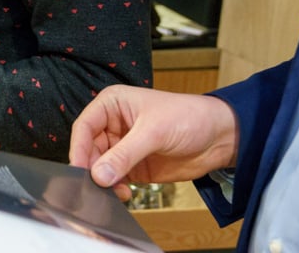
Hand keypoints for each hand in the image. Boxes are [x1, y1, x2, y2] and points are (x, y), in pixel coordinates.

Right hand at [68, 85, 238, 199]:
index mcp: (112, 104)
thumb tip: (98, 174)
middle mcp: (113, 125)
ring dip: (103, 181)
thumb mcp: (154, 132)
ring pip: (100, 167)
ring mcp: (123, 147)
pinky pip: (115, 179)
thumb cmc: (189, 116)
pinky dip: (115, 189)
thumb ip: (124, 154)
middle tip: (96, 185)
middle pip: (89, 149)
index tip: (79, 170)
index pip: (84, 127)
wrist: (220, 137)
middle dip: (91, 168)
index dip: (78, 148)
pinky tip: (123, 194)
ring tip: (113, 191)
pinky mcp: (134, 166)